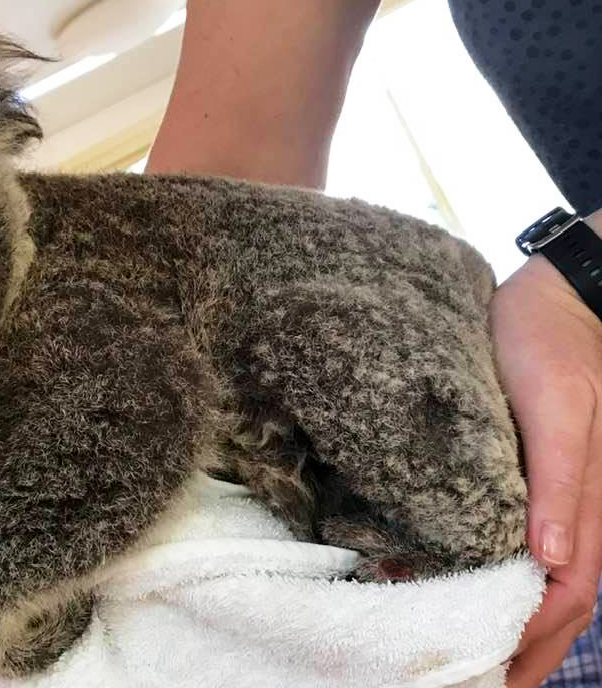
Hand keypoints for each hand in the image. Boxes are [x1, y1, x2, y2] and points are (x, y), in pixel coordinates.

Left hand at [488, 216, 601, 686]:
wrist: (554, 297)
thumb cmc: (553, 347)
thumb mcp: (556, 409)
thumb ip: (560, 483)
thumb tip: (551, 564)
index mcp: (589, 505)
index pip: (566, 597)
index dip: (532, 645)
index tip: (492, 679)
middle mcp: (577, 510)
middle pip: (555, 599)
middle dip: (520, 647)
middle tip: (470, 677)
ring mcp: (556, 494)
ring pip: (538, 575)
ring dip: (507, 617)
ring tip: (462, 646)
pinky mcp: (527, 473)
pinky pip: (518, 537)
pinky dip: (494, 571)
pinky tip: (460, 578)